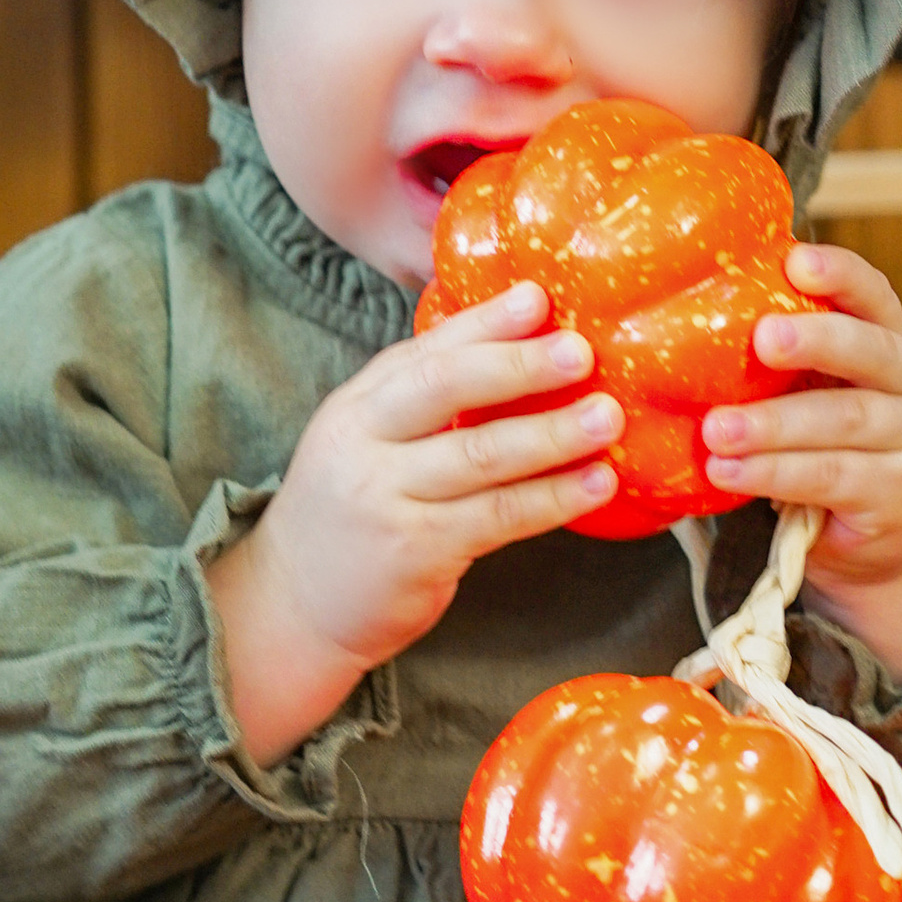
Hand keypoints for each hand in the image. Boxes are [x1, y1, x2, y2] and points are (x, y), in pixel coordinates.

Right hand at [209, 282, 621, 765]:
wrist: (292, 605)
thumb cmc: (349, 515)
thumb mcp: (365, 443)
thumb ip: (420, 401)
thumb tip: (513, 350)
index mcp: (357, 406)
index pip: (425, 351)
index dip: (484, 322)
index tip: (538, 297)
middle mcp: (365, 443)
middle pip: (445, 389)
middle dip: (519, 365)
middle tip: (581, 351)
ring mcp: (387, 498)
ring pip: (480, 455)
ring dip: (552, 434)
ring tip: (608, 417)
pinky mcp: (416, 551)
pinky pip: (497, 517)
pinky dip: (553, 498)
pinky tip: (596, 484)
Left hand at [701, 243, 901, 681]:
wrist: (873, 541)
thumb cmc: (823, 445)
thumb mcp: (810, 390)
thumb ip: (775, 357)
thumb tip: (676, 312)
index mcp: (890, 343)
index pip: (874, 295)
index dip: (841, 274)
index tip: (795, 261)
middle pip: (872, 353)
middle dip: (817, 340)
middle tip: (763, 338)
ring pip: (844, 421)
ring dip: (774, 424)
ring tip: (716, 430)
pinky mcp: (896, 496)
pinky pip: (829, 478)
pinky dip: (774, 473)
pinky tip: (728, 471)